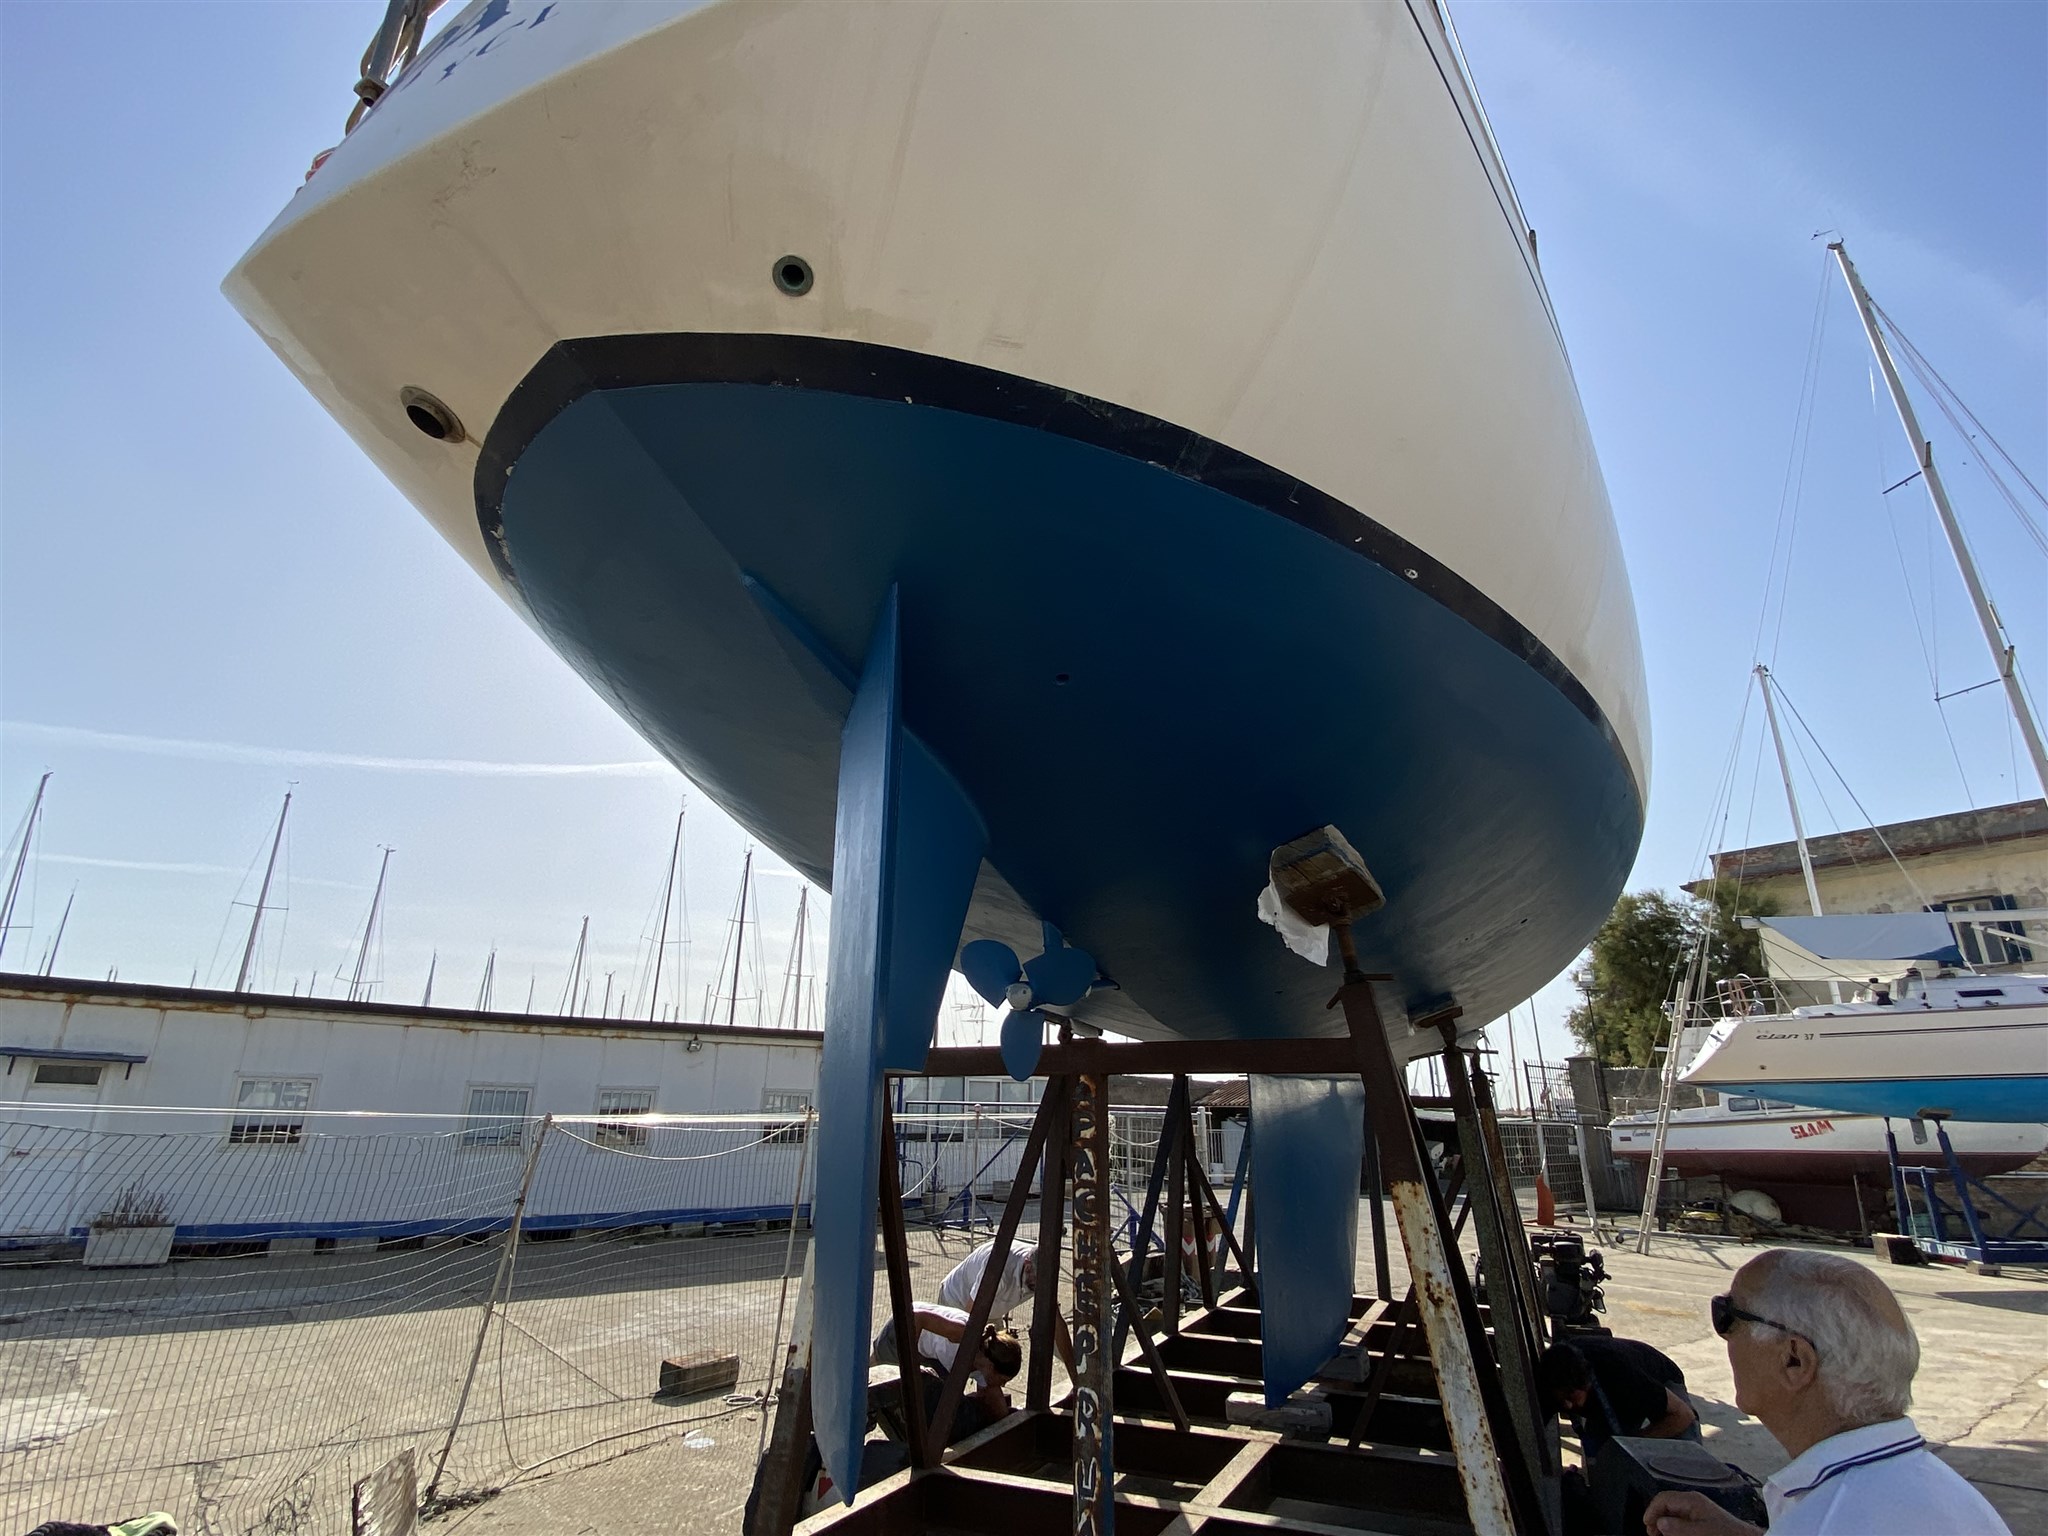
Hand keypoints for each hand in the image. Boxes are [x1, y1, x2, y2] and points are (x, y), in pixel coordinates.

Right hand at [1642, 1491, 1762, 1535]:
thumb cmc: (1726, 1535)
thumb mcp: (1700, 1532)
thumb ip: (1678, 1527)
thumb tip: (1660, 1522)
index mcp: (1692, 1500)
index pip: (1663, 1499)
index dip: (1652, 1510)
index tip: (1647, 1525)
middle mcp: (1693, 1502)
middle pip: (1667, 1505)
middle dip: (1657, 1518)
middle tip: (1652, 1533)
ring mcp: (1698, 1510)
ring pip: (1674, 1513)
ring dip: (1665, 1523)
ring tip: (1661, 1535)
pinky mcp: (1702, 1519)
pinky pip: (1683, 1519)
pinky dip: (1675, 1526)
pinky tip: (1675, 1533)